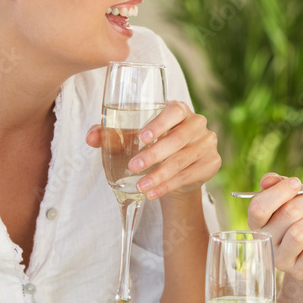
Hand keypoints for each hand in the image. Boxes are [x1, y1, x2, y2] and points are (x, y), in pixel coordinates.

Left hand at [86, 100, 219, 199]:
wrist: (178, 167)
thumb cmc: (154, 144)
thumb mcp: (133, 138)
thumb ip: (112, 135)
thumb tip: (91, 137)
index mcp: (179, 110)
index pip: (173, 111)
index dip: (159, 124)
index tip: (142, 138)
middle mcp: (197, 124)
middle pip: (178, 139)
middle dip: (154, 155)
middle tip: (133, 166)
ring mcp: (207, 144)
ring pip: (183, 161)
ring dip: (160, 175)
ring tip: (140, 186)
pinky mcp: (212, 163)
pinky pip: (189, 176)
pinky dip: (168, 186)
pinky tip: (152, 192)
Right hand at [247, 173, 302, 281]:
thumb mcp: (292, 198)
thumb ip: (278, 185)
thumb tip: (268, 180)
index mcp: (258, 223)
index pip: (259, 207)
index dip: (280, 191)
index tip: (296, 183)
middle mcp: (265, 242)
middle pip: (286, 214)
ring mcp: (281, 260)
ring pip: (299, 232)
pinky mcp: (300, 271)